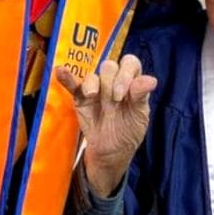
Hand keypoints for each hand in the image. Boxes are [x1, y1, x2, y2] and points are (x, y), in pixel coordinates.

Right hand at [56, 55, 155, 197]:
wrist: (111, 152)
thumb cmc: (129, 130)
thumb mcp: (139, 116)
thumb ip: (141, 96)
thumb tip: (152, 80)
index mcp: (131, 81)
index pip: (130, 63)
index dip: (126, 73)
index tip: (124, 93)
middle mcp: (113, 80)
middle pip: (109, 66)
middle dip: (111, 81)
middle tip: (114, 100)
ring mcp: (96, 88)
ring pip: (93, 75)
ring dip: (93, 83)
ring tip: (92, 95)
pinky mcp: (80, 97)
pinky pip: (73, 84)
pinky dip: (66, 77)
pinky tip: (61, 71)